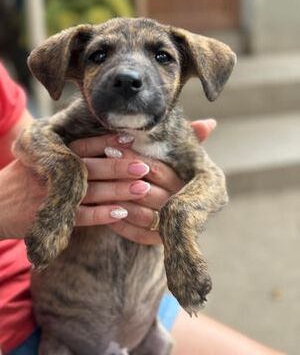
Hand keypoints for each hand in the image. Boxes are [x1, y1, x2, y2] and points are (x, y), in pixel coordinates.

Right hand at [0, 119, 215, 239]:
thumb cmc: (24, 179)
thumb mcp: (38, 158)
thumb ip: (66, 152)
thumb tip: (104, 144)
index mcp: (53, 155)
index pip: (84, 146)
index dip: (108, 142)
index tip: (131, 139)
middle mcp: (55, 173)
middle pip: (93, 167)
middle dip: (120, 166)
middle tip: (146, 166)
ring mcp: (54, 196)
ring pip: (92, 192)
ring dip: (119, 190)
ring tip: (143, 188)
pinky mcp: (53, 218)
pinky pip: (82, 216)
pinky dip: (102, 214)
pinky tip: (122, 212)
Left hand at [70, 119, 216, 244]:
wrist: (176, 214)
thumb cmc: (170, 177)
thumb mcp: (179, 158)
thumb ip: (190, 141)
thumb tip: (211, 122)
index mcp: (182, 183)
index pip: (156, 169)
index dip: (133, 157)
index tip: (110, 146)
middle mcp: (177, 204)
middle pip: (145, 192)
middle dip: (119, 178)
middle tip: (96, 166)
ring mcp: (168, 224)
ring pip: (141, 214)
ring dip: (117, 203)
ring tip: (95, 190)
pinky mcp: (159, 241)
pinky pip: (139, 236)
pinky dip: (121, 226)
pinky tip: (104, 214)